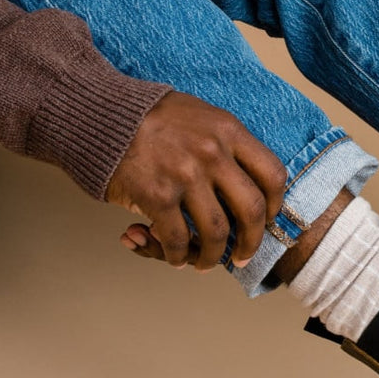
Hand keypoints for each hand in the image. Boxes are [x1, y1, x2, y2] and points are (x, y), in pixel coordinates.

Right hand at [106, 91, 286, 271]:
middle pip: (252, 210)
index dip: (276, 204)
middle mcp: (213, 153)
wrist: (102, 114)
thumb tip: (249, 182)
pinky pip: (178, 239)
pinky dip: (179, 255)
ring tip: (206, 262)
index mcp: (229, 131)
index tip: (268, 219)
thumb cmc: (153, 117)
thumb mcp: (202, 116)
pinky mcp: (157, 195)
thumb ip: (227, 143)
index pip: (272, 175)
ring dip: (213, 256)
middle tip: (243, 255)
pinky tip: (177, 258)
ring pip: (217, 232)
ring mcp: (185, 175)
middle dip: (252, 241)